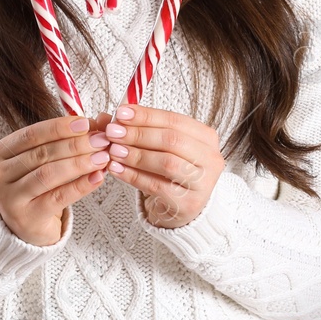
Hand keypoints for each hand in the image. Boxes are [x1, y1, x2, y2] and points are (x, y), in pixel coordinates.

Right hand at [0, 113, 111, 245]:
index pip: (31, 134)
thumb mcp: (44, 160)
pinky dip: (80, 186)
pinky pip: (58, 197)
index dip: (59, 127)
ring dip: (79, 163)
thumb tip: (99, 121)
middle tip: (101, 140)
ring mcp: (9, 198)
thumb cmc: (36, 185)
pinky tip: (98, 177)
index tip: (85, 123)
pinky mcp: (26, 218)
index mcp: (0, 152)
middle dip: (75, 145)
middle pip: (42, 154)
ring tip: (102, 157)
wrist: (27, 225)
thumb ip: (65, 139)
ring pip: (48, 175)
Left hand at [102, 104, 225, 228]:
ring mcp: (203, 183)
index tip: (121, 113)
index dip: (146, 116)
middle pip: (172, 140)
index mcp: (206, 137)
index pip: (175, 120)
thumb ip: (141, 129)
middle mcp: (210, 158)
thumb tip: (110, 116)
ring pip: (166, 163)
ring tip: (113, 151)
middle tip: (113, 132)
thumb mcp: (162, 146)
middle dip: (138, 134)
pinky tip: (117, 169)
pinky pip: (157, 186)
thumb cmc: (172, 171)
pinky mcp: (188, 204)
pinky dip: (133, 176)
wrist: (183, 206)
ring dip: (136, 155)